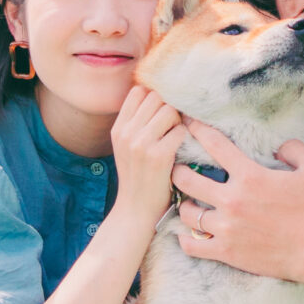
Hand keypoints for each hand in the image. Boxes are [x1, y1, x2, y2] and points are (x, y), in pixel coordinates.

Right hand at [109, 85, 187, 224]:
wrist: (135, 211)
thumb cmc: (138, 177)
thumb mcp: (126, 148)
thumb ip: (136, 124)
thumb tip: (158, 96)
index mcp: (118, 129)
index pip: (138, 92)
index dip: (154, 98)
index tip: (162, 112)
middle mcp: (126, 133)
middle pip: (156, 97)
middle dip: (169, 108)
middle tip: (172, 127)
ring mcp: (141, 144)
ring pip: (169, 110)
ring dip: (178, 122)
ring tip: (175, 138)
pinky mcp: (158, 156)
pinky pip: (180, 131)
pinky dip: (185, 138)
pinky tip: (181, 150)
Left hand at [171, 124, 303, 284]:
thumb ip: (294, 148)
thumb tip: (278, 146)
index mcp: (251, 176)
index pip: (214, 144)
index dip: (197, 129)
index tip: (187, 123)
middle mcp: (232, 200)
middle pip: (187, 179)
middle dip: (178, 169)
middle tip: (177, 167)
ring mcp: (227, 228)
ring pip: (187, 213)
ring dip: (184, 204)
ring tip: (186, 202)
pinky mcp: (227, 253)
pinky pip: (192, 246)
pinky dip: (185, 239)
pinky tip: (186, 234)